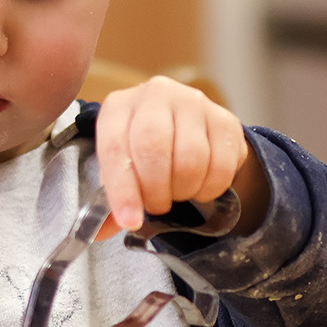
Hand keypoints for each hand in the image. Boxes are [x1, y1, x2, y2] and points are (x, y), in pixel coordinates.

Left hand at [95, 75, 267, 238]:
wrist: (187, 131)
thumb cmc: (144, 153)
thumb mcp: (121, 170)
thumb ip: (110, 201)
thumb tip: (101, 232)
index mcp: (119, 106)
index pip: (115, 148)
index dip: (123, 190)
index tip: (131, 221)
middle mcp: (155, 94)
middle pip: (153, 148)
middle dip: (155, 190)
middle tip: (156, 205)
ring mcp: (194, 103)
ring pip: (191, 159)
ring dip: (184, 190)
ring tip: (177, 191)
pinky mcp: (225, 119)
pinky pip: (221, 165)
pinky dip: (209, 188)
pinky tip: (200, 185)